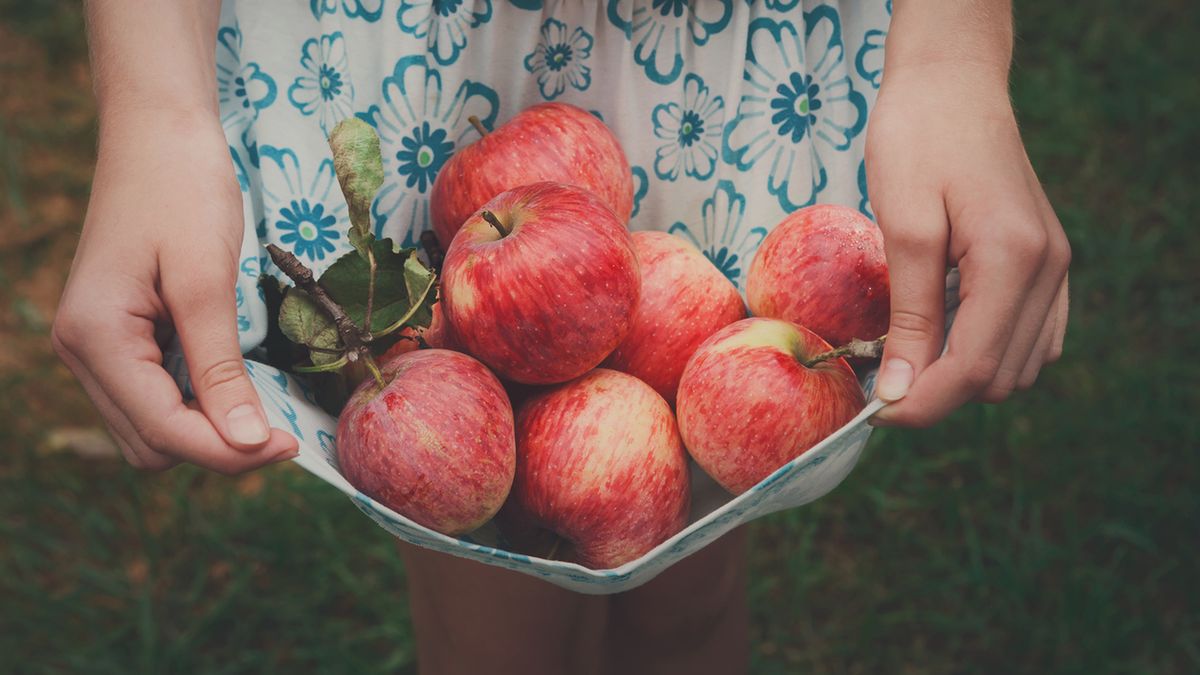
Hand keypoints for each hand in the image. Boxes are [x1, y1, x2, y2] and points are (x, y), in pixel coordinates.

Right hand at [52, 111, 297, 471]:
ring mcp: (94, 345)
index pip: (164, 432)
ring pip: (149, 428)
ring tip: (260, 403)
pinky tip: (233, 381)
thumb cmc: (184, 189)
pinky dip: (194, 402)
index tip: (290, 444)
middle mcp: (82, 351)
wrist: (159, 131)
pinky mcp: (116, 336)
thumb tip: (245, 443)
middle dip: (216, 446)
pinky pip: (153, 395)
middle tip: (280, 427)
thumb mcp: (207, 280)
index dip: (229, 451)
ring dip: (205, 429)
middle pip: (152, 444)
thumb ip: (220, 367)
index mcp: (96, 337)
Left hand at [866, 62, 1069, 426]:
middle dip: (937, 390)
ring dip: (961, 374)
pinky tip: (942, 331)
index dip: (920, 403)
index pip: (972, 368)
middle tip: (878, 374)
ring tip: (905, 349)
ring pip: (1018, 366)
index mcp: (1014, 260)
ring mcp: (1055, 267)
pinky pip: (1032, 337)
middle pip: (997, 377)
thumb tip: (899, 392)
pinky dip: (987, 349)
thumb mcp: (903, 227)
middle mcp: (1048, 270)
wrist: (952, 83)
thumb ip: (909, 316)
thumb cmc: (918, 140)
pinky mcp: (1047, 262)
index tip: (872, 412)